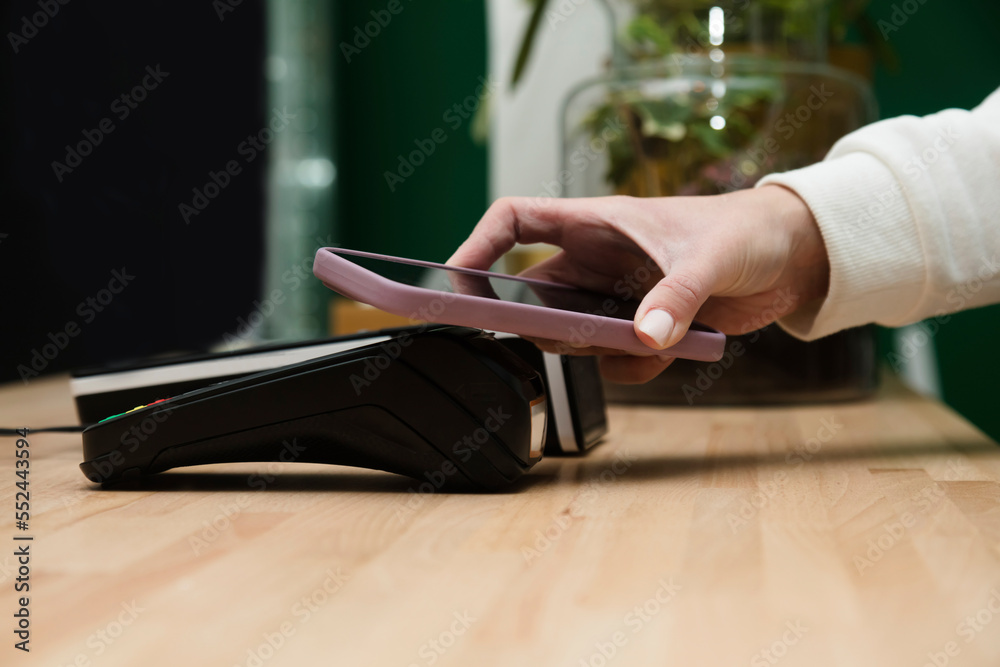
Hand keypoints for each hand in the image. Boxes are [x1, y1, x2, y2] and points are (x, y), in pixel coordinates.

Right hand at [447, 186, 828, 383]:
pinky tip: (677, 352)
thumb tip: (644, 339)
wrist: (792, 257)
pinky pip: (614, 360)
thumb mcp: (712, 259)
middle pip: (532, 297)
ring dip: (599, 351)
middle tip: (573, 340)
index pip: (513, 221)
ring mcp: (614, 297)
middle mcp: (595, 262)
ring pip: (571, 336)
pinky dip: (637, 367)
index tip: (455, 281)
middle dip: (543, 325)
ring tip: (649, 340)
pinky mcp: (639, 327)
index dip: (476, 244)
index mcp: (596, 223)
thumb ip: (676, 296)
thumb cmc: (747, 231)